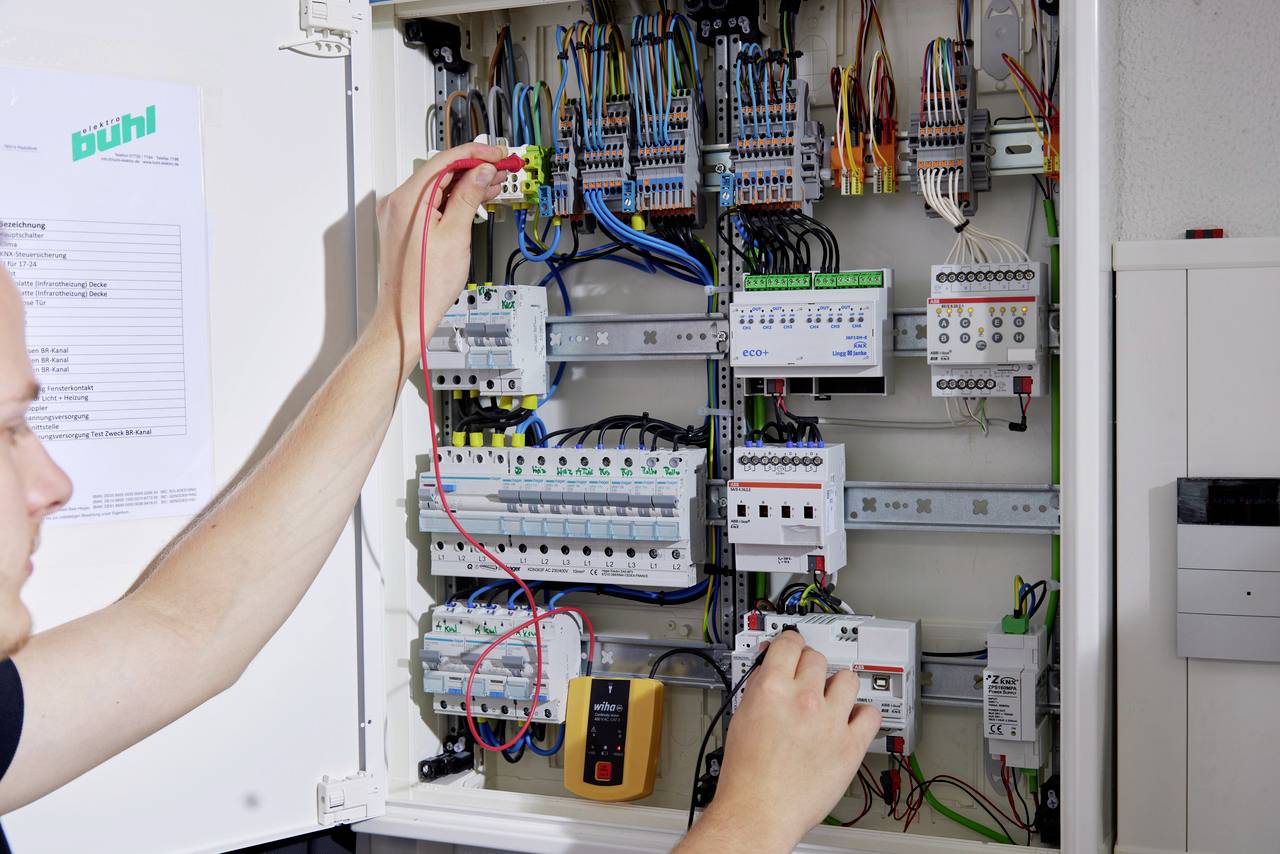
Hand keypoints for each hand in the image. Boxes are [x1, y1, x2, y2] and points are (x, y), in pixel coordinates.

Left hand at [373, 142, 509, 375]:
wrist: (407, 314)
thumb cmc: (426, 285)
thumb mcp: (456, 235)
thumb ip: (468, 196)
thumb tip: (481, 172)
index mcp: (408, 200)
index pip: (445, 160)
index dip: (476, 154)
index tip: (497, 154)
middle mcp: (398, 203)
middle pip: (441, 171)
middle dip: (474, 167)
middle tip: (501, 168)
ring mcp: (400, 215)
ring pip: (438, 186)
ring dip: (466, 183)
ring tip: (493, 184)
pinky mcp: (405, 226)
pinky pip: (432, 202)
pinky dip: (454, 198)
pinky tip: (473, 200)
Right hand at [676, 630, 881, 852]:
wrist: (759, 811)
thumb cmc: (746, 774)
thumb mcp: (741, 717)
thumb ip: (759, 689)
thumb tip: (769, 672)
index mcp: (773, 689)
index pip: (789, 643)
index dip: (791, 642)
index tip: (794, 645)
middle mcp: (805, 700)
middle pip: (818, 659)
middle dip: (810, 666)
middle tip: (807, 679)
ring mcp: (831, 721)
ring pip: (848, 679)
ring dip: (838, 685)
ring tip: (831, 699)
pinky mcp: (851, 745)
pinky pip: (870, 715)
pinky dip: (863, 714)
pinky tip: (851, 719)